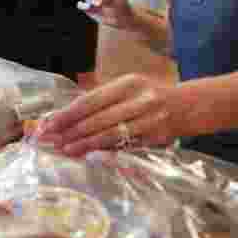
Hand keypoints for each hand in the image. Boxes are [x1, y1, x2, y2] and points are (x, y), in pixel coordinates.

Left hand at [37, 73, 190, 157]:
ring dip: (84, 144)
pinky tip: (89, 155)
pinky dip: (104, 151)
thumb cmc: (150, 96)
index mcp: (127, 83)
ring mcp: (148, 119)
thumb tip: (66, 114)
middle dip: (70, 131)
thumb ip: (102, 98)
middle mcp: (138, 99)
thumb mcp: (129, 87)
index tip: (49, 123)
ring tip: (66, 150)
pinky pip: (124, 146)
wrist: (189, 106)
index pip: (90, 100)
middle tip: (51, 141)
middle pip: (97, 118)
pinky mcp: (154, 137)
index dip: (67, 113)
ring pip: (109, 134)